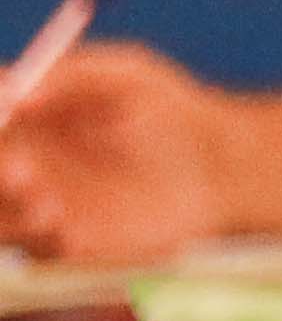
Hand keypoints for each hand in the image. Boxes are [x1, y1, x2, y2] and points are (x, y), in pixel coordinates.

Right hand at [0, 43, 235, 259]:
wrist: (221, 165)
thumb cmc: (170, 108)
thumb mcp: (126, 74)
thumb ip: (71, 73)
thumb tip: (12, 91)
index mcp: (21, 115)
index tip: (3, 116)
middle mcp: (18, 159)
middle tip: (20, 171)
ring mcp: (35, 203)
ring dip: (7, 211)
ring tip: (48, 202)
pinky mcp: (62, 242)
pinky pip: (31, 247)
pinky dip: (35, 238)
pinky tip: (64, 225)